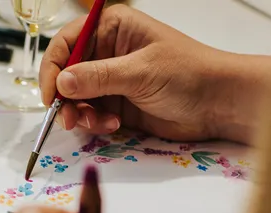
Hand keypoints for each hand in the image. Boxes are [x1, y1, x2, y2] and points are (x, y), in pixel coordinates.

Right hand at [40, 4, 270, 143]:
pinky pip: (91, 115)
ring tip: (99, 124)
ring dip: (81, 114)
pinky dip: (95, 124)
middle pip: (67, 74)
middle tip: (69, 119)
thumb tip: (62, 83)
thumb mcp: (141, 72)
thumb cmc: (189, 74)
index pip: (67, 43)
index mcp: (112, 28)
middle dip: (65, 98)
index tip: (51, 94)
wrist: (219, 104)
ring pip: (77, 99)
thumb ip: (99, 77)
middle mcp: (107, 52)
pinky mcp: (118, 105)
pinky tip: (113, 126)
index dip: (54, 68)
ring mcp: (112, 80)